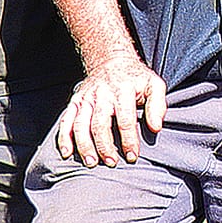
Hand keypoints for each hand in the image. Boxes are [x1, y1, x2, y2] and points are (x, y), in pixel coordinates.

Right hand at [54, 53, 166, 167]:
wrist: (112, 59)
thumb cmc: (136, 78)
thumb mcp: (154, 84)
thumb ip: (158, 105)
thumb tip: (156, 128)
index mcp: (123, 90)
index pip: (125, 119)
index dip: (128, 140)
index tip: (132, 156)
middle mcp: (102, 94)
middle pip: (100, 124)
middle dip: (105, 146)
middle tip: (111, 162)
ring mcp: (86, 97)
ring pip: (81, 124)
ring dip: (84, 145)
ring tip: (91, 162)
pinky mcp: (75, 101)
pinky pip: (65, 121)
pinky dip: (64, 137)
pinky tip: (67, 153)